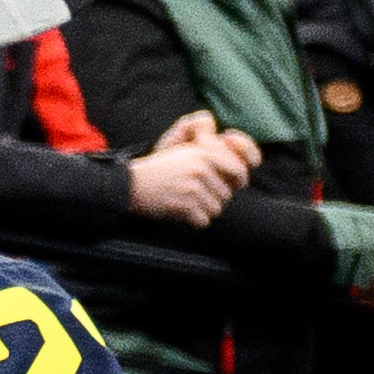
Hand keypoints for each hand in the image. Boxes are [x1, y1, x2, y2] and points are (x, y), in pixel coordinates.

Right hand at [126, 109, 255, 225]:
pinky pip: (203, 221)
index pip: (239, 170)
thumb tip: (243, 173)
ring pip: (216, 209)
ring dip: (203, 210)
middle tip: (193, 195)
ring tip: (185, 202)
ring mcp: (193, 188)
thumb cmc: (160, 170)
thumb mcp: (186, 152)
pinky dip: (193, 220)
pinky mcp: (185, 205)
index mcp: (203, 154)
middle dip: (214, 198)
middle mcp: (201, 169)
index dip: (239, 181)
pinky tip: (179, 211)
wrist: (130, 184)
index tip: (233, 186)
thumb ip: (213, 158)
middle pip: (227, 195)